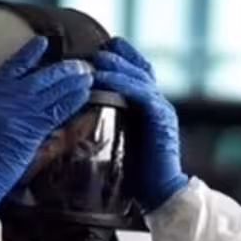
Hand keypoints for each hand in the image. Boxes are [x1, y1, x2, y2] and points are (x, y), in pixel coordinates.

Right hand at [0, 37, 91, 210]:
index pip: (15, 64)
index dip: (31, 51)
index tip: (43, 42)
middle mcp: (10, 96)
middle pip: (43, 76)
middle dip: (63, 68)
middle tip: (79, 64)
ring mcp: (24, 112)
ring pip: (55, 91)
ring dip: (74, 82)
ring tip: (88, 76)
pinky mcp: (34, 130)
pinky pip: (58, 111)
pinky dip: (73, 101)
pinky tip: (84, 95)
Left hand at [92, 37, 189, 211]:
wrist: (161, 192)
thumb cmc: (137, 173)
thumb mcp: (118, 142)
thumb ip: (108, 126)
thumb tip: (79, 120)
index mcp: (148, 107)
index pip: (137, 73)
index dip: (121, 58)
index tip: (100, 50)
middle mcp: (157, 103)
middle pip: (140, 68)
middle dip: (119, 55)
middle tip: (97, 48)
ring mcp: (161, 109)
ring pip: (139, 77)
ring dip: (116, 66)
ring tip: (96, 60)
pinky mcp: (160, 118)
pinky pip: (141, 93)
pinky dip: (122, 83)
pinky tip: (104, 79)